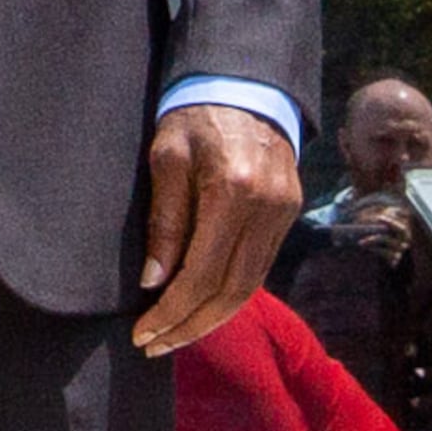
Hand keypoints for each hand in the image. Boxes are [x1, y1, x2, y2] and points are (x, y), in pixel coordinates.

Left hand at [134, 99, 305, 356]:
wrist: (244, 84)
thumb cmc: (193, 116)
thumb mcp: (165, 157)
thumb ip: (165, 221)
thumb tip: (155, 281)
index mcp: (233, 191)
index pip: (201, 274)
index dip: (171, 311)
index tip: (142, 333)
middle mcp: (267, 208)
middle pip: (230, 291)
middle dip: (190, 325)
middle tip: (154, 346)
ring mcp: (284, 212)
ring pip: (250, 286)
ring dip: (211, 318)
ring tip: (175, 336)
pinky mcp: (289, 213)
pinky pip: (259, 268)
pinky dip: (231, 295)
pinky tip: (204, 307)